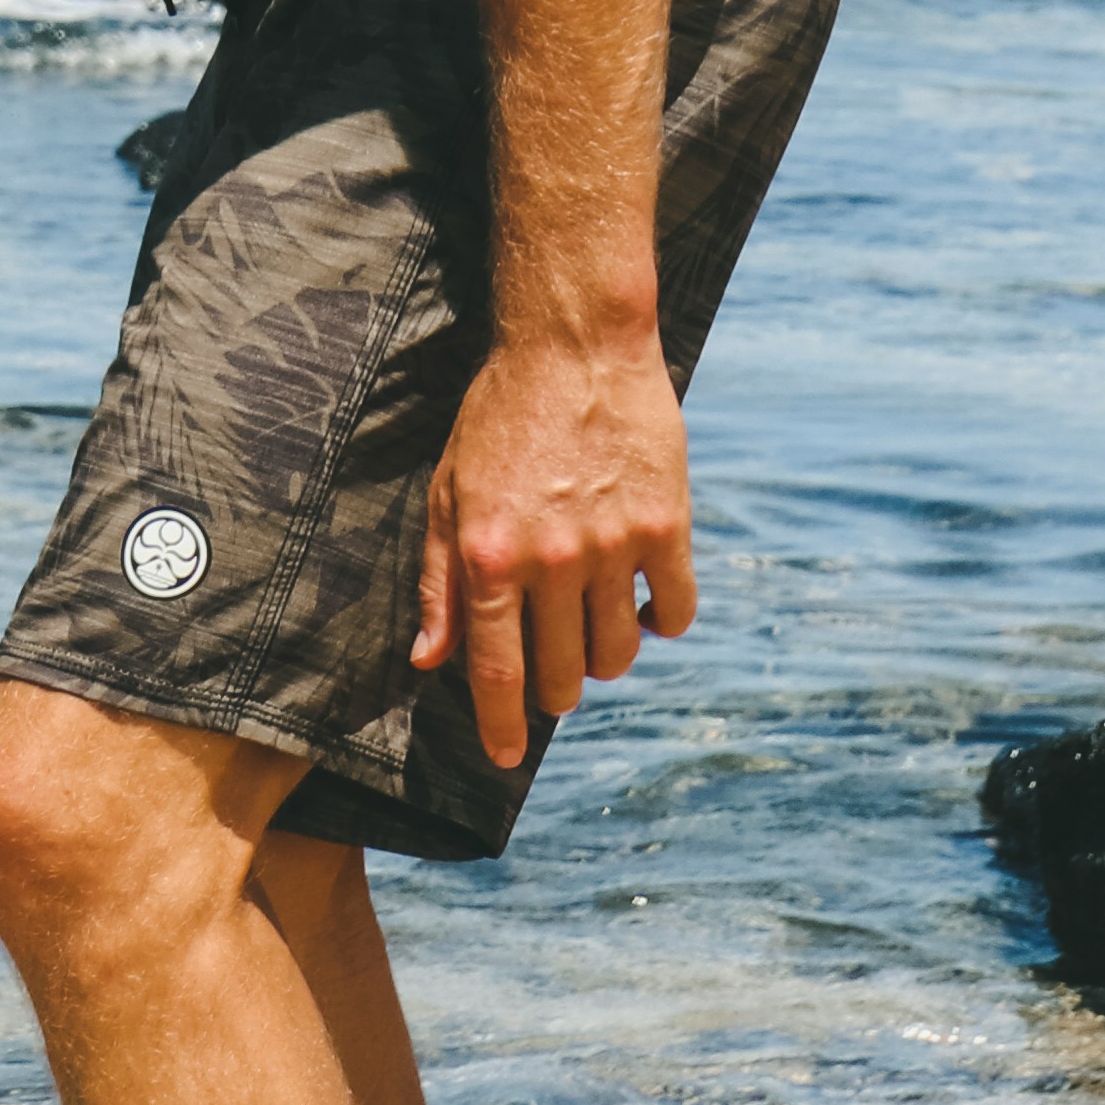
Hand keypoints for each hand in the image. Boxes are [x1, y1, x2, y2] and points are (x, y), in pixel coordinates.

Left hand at [413, 331, 691, 766]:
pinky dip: (660, 624)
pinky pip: (675, 611)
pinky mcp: (669, 526)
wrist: (574, 347)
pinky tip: (643, 607)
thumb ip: (440, 584)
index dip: (501, 726)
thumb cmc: (499, 420)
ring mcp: (615, 545)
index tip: (506, 757)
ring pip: (618, 653)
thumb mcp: (447, 495)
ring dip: (605, 661)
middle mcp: (552, 559)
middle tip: (553, 677)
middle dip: (554, 692)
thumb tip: (430, 662)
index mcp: (489, 555)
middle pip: (561, 674)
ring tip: (592, 632)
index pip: (496, 672)